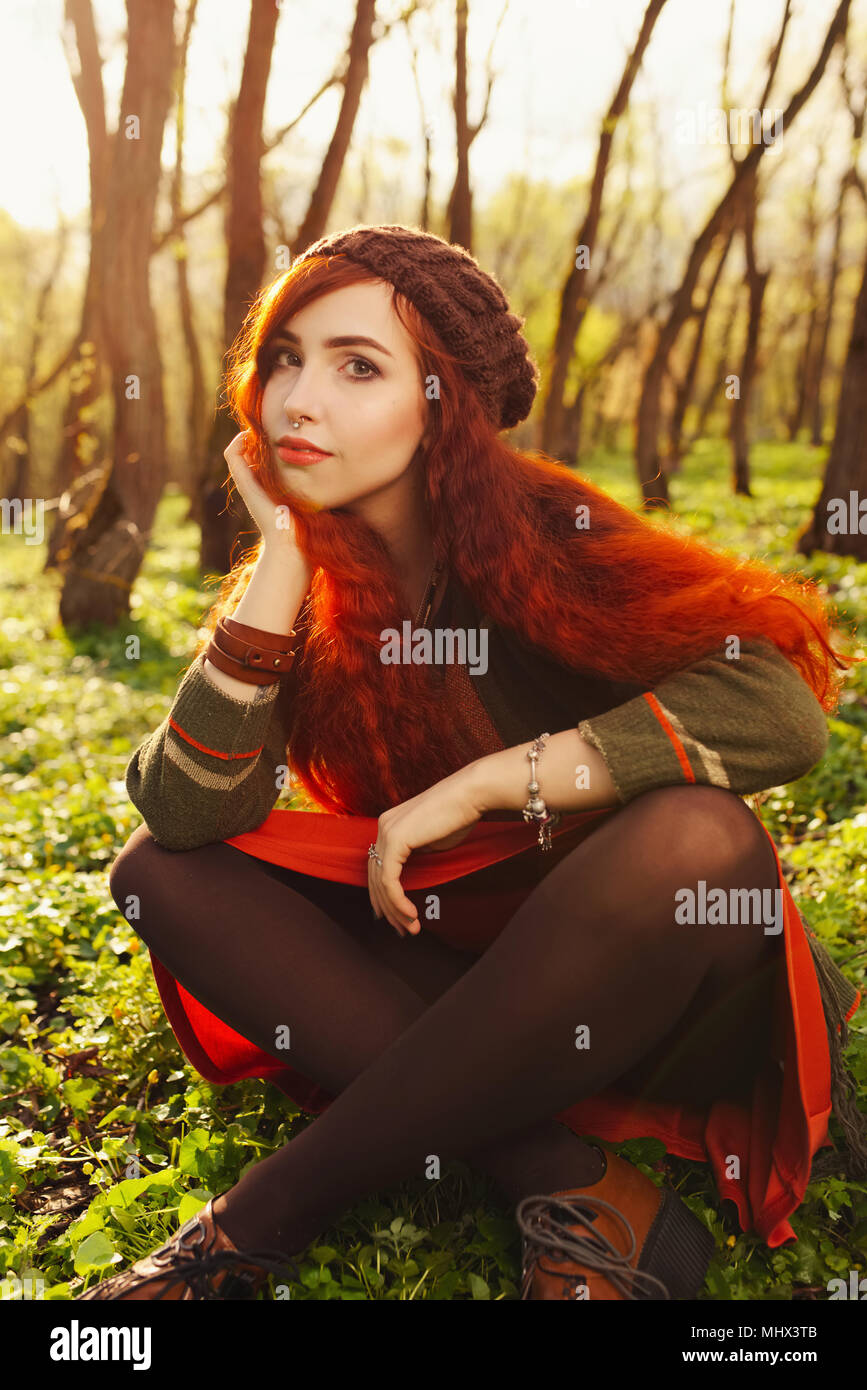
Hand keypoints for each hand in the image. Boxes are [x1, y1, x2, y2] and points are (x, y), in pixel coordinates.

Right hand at [224, 430, 310, 578]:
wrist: (290, 541)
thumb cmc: (304, 522)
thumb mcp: (308, 494)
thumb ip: (310, 481)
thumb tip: (322, 464)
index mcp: (268, 483)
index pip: (260, 455)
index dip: (265, 441)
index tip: (281, 434)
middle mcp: (254, 482)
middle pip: (247, 451)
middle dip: (257, 437)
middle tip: (271, 429)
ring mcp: (246, 482)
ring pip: (236, 451)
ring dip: (246, 437)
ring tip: (260, 431)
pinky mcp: (243, 483)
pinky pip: (232, 455)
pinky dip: (237, 442)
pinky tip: (251, 437)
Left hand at [368, 767, 485, 935]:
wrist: (471, 794)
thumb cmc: (459, 816)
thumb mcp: (432, 842)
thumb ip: (417, 857)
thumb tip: (412, 879)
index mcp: (389, 826)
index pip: (378, 867)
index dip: (383, 896)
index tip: (395, 917)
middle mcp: (383, 827)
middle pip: (375, 878)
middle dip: (388, 908)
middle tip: (402, 930)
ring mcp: (386, 832)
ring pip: (381, 882)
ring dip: (395, 910)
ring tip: (411, 928)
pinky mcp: (395, 840)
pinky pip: (390, 880)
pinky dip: (398, 901)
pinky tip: (411, 915)